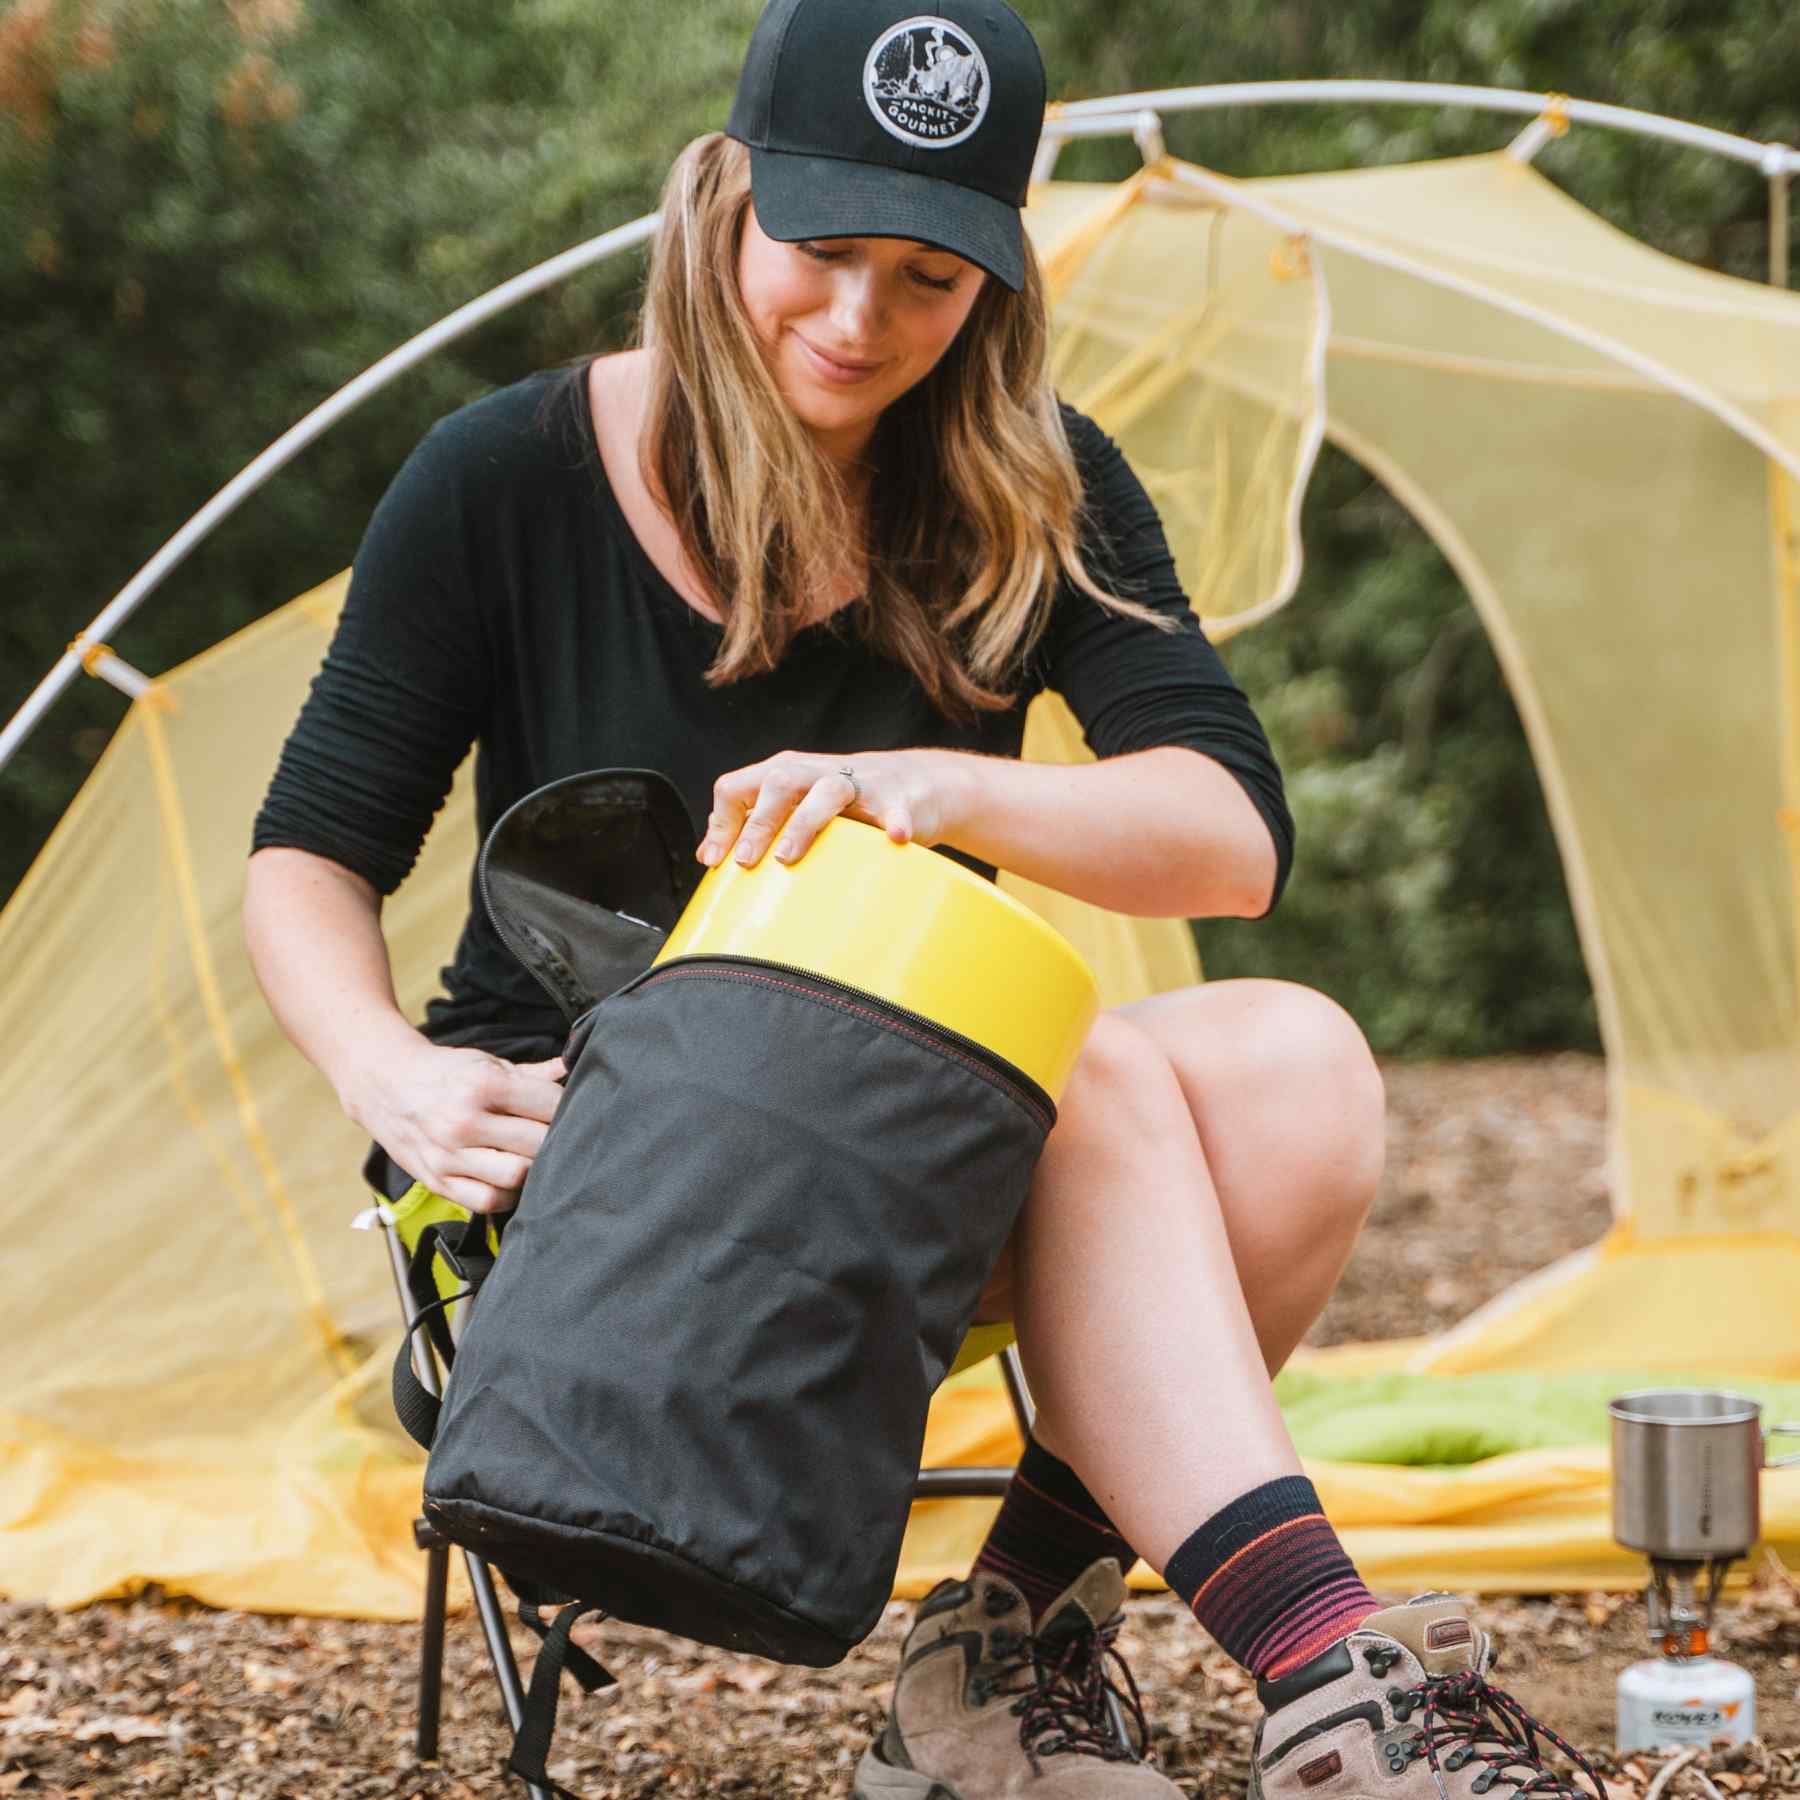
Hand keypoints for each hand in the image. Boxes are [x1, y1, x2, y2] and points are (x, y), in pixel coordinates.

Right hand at [345, 1038, 566, 1215]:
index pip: (549, 1106)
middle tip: (555, 1137)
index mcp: (482, 1085)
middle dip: (555, 1141)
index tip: (567, 1111)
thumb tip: (571, 1069)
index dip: (567, 1109)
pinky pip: (487, 1202)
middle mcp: (464, 1122)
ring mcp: (449, 1155)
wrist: (385, 1083)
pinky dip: (507, 1195)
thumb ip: (532, 1073)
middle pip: (538, 1145)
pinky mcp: (437, 1181)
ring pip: (516, 1177)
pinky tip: (509, 1179)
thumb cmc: (445, 1072)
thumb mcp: (486, 1061)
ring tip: (532, 1158)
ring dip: (533, 1171)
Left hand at [696, 748, 965, 869]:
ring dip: (805, 822)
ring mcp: (859, 782)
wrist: (916, 785)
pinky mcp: (897, 798)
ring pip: (827, 790)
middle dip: (757, 822)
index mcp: (785, 773)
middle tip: (746, 861)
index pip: (738, 787)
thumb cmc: (847, 804)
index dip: (721, 823)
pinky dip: (894, 822)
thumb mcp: (794, 806)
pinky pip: (896, 809)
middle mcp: (816, 772)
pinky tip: (895, 837)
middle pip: (777, 783)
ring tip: (789, 855)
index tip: (715, 862)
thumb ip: (752, 822)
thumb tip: (706, 851)